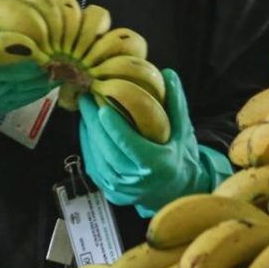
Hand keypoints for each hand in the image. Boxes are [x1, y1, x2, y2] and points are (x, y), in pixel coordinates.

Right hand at [0, 0, 56, 179]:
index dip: (11, 57)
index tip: (32, 45)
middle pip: (5, 84)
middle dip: (30, 72)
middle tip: (55, 57)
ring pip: (8, 96)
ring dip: (31, 85)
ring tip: (56, 71)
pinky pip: (2, 105)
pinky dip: (20, 96)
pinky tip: (36, 87)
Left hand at [78, 68, 231, 216]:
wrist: (178, 190)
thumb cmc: (181, 157)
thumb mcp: (184, 131)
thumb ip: (176, 103)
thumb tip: (168, 74)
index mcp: (157, 165)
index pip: (131, 145)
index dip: (115, 128)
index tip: (102, 108)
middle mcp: (137, 181)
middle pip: (108, 150)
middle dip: (93, 123)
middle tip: (85, 99)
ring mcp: (122, 190)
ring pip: (97, 159)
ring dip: (88, 133)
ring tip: (84, 110)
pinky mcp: (111, 193)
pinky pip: (94, 167)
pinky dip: (89, 146)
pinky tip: (88, 128)